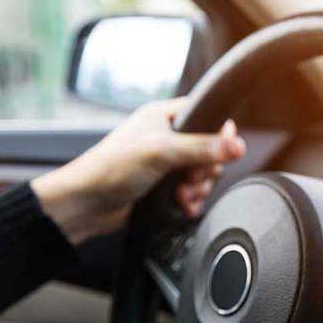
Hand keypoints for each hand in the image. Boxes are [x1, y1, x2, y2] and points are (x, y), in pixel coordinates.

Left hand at [31, 98, 244, 244]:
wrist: (84, 205)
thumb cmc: (111, 168)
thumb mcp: (161, 152)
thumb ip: (202, 148)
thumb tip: (238, 145)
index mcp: (164, 116)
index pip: (206, 115)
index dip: (219, 134)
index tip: (222, 150)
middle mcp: (166, 137)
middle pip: (209, 149)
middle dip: (206, 170)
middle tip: (192, 179)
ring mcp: (165, 163)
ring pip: (202, 174)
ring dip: (198, 189)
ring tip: (183, 196)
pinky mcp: (163, 186)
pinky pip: (192, 192)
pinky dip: (192, 201)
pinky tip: (185, 207)